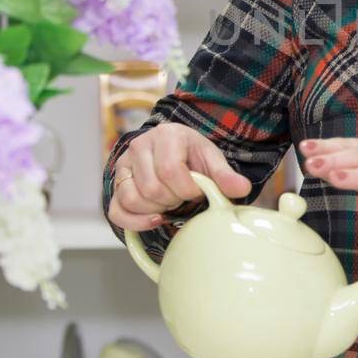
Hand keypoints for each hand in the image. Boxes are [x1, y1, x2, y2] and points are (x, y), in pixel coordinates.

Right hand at [107, 122, 250, 231]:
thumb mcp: (212, 160)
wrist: (174, 151)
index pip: (170, 172)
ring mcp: (124, 165)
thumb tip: (241, 189)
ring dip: (156, 209)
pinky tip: (154, 219)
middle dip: (173, 200)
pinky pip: (116, 210)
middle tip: (183, 196)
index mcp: (166, 135)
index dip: (187, 189)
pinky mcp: (116, 183)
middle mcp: (139, 146)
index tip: (197, 190)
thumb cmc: (193, 155)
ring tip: (170, 200)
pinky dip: (135, 222)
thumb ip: (225, 175)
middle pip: (152, 189)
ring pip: (134, 200)